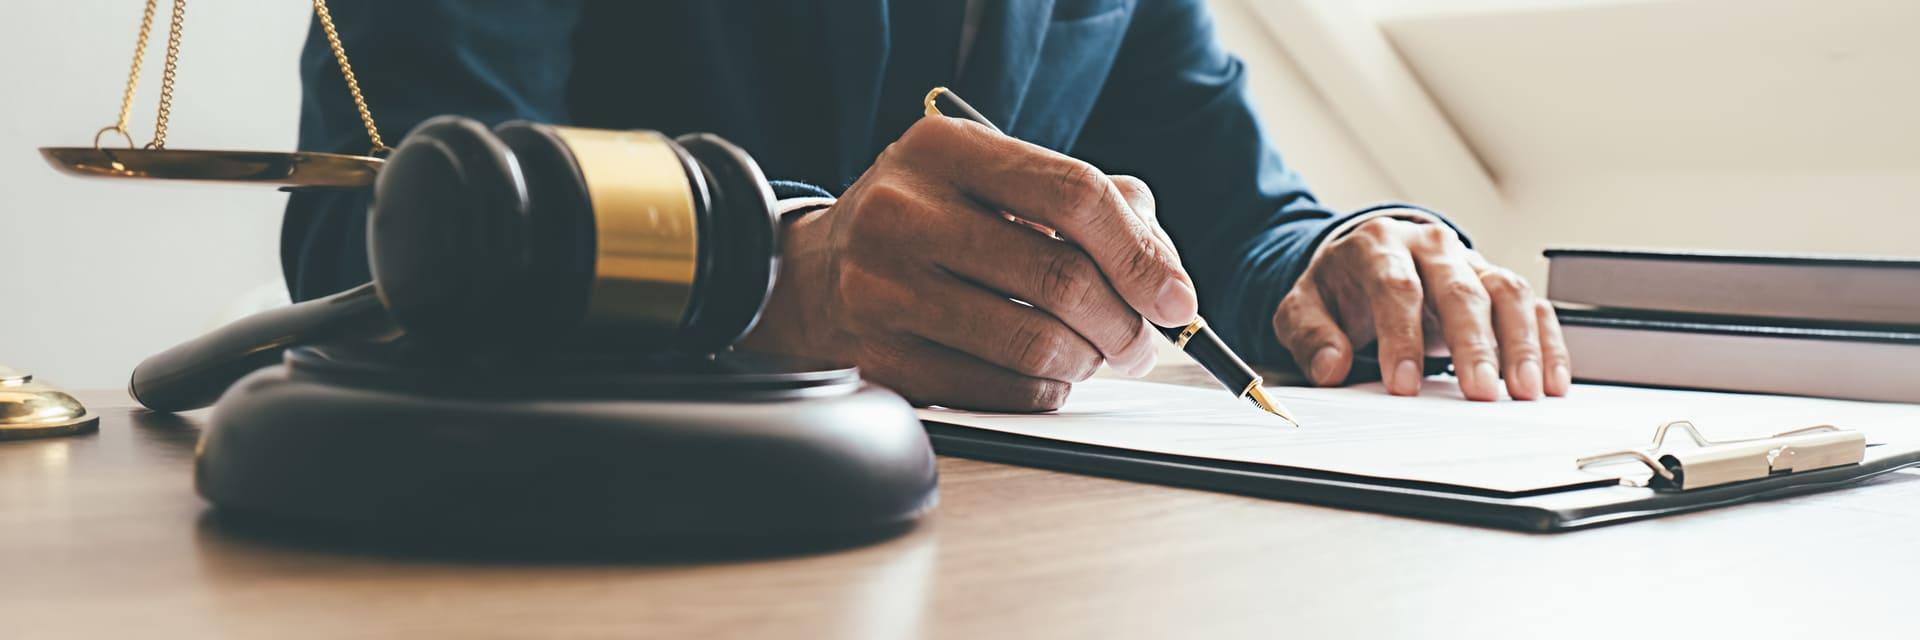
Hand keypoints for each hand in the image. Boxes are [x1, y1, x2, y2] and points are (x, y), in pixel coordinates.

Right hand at [740, 117, 1197, 410]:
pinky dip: (1044, 391)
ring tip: (1094, 357)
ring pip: (1034, 344)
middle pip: (1061, 277)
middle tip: (1142, 342)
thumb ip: (1084, 204)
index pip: (1072, 194)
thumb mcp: (991, 181)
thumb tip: (1163, 265)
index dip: (1140, 251)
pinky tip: (1046, 377)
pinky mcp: (882, 357)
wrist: (815, 275)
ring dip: (1088, 361)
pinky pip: (998, 391)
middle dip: (1125, 323)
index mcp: (944, 150)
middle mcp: (904, 211)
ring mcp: (884, 288)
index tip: (1176, 296)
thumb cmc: (928, 224)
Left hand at [1271, 215, 1570, 400]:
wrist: (1365, 260)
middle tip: (1479, 392)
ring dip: (1520, 343)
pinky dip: (1546, 342)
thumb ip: (1310, 335)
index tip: (1403, 384)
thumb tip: (1330, 367)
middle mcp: (1430, 247)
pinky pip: (1530, 307)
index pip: (1396, 288)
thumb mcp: (1303, 308)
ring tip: (1524, 391)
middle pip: (1459, 289)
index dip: (1401, 336)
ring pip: (1505, 292)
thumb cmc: (1338, 289)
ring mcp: (1469, 261)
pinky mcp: (1496, 283)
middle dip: (1471, 343)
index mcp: (1378, 246)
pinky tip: (1550, 381)